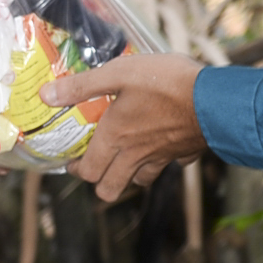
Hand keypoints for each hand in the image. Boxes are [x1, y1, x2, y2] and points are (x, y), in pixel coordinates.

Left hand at [43, 53, 205, 199]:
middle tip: (96, 162)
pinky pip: (169, 165)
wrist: (217, 99)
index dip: (76, 170)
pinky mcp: (184, 153)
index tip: (74, 158)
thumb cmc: (167, 82)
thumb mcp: (119, 72)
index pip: (88, 172)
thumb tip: (46, 96)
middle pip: (109, 190)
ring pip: (139, 181)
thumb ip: (82, 86)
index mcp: (116, 138)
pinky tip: (163, 143)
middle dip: (99, 182)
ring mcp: (162, 158)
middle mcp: (136, 155)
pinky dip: (163, 160)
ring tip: (126, 154)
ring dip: (129, 174)